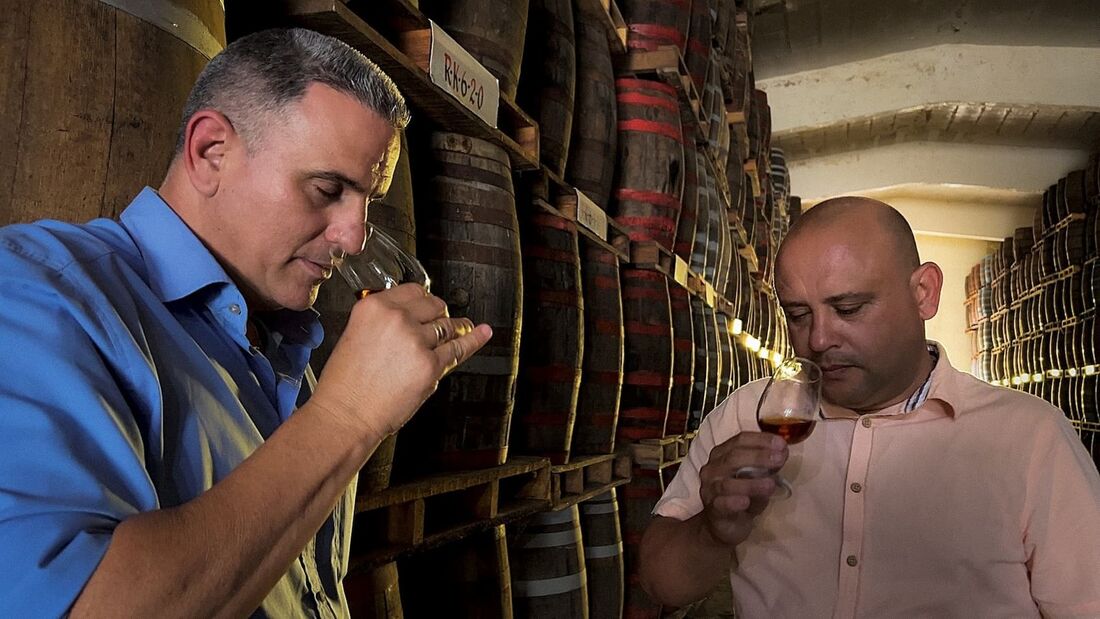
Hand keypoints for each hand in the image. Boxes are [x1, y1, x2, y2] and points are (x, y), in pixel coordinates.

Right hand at [309, 283, 491, 440]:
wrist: (346, 414)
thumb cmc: (345, 383)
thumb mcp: (355, 334)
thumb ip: (383, 321)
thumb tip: (409, 317)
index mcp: (374, 307)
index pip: (413, 290)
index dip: (425, 299)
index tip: (429, 303)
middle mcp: (396, 319)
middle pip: (434, 305)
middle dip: (439, 313)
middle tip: (441, 319)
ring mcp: (416, 341)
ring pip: (448, 326)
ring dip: (458, 327)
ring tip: (465, 327)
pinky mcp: (431, 365)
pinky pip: (459, 348)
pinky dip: (474, 340)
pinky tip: (481, 334)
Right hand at [698, 432, 786, 545]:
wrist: (725, 524)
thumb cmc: (742, 495)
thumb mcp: (757, 477)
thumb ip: (767, 466)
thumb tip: (782, 453)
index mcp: (722, 454)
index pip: (740, 440)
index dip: (760, 440)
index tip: (781, 444)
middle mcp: (713, 469)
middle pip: (733, 458)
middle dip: (758, 457)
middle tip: (779, 459)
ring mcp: (710, 490)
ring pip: (728, 483)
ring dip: (751, 483)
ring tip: (770, 484)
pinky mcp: (713, 510)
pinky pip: (721, 504)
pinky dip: (733, 502)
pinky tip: (746, 502)